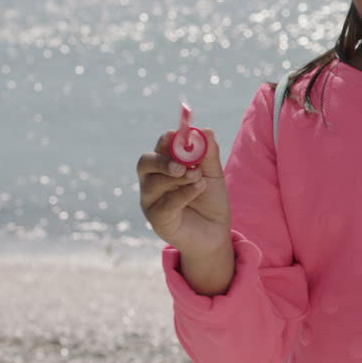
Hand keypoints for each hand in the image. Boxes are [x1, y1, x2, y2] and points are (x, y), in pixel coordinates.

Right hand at [136, 127, 229, 257]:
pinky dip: (182, 194)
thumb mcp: (213, 175)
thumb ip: (209, 155)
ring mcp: (152, 201)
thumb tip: (205, 130)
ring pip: (153, 183)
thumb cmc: (210, 201)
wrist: (216, 232)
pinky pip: (164, 204)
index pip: (159, 148)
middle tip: (182, 164)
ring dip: (178, 178)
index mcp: (165, 166)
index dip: (166, 140)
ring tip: (198, 178)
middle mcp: (153, 181)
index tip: (176, 134)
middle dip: (162, 160)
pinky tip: (198, 188)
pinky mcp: (157, 219)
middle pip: (145, 163)